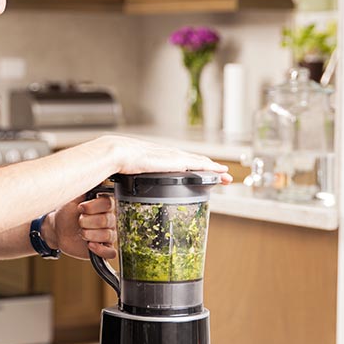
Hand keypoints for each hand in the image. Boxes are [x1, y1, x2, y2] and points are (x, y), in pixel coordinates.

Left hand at [49, 194, 116, 260]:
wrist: (58, 230)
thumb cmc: (66, 213)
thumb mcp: (72, 198)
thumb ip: (84, 188)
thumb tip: (91, 172)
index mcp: (104, 205)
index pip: (108, 204)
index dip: (93, 207)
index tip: (80, 208)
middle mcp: (109, 219)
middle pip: (108, 220)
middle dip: (88, 222)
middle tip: (79, 222)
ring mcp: (108, 234)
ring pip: (109, 235)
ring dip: (91, 234)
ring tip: (81, 233)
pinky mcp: (104, 248)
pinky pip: (111, 252)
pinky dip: (101, 249)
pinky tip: (90, 245)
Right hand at [101, 135, 233, 182]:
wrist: (117, 153)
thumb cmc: (118, 162)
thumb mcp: (130, 172)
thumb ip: (133, 179)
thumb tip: (125, 190)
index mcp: (159, 158)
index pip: (181, 162)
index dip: (193, 167)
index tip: (201, 174)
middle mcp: (170, 155)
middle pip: (195, 161)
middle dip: (210, 168)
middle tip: (222, 175)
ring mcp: (174, 157)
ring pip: (201, 162)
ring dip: (215, 169)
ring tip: (226, 176)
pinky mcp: (177, 161)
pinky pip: (200, 164)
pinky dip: (212, 168)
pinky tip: (221, 171)